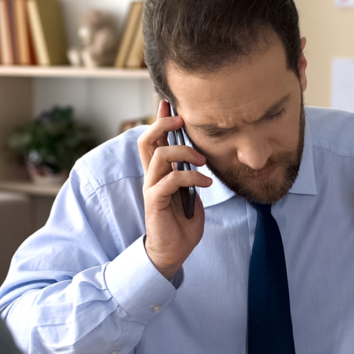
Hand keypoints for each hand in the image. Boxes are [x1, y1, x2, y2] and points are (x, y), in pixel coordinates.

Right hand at [137, 100, 212, 278]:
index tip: (168, 102)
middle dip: (163, 124)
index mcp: (160, 172)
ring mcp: (152, 188)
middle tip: (183, 121)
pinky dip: (190, 177)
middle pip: (147, 140)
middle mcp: (152, 176)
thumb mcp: (192, 192)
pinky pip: (169, 180)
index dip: (158, 119)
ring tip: (204, 162)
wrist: (174, 252)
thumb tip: (203, 155)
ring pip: (159, 156)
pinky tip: (206, 184)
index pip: (154, 139)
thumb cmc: (183, 222)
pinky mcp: (155, 202)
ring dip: (185, 153)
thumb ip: (192, 174)